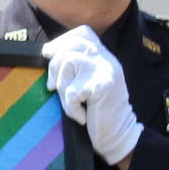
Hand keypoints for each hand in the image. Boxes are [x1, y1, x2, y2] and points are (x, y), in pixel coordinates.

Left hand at [41, 28, 142, 166]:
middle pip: (71, 46)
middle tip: (54, 87)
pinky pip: (72, 91)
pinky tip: (81, 116)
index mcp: (104, 57)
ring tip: (71, 103)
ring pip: (68, 62)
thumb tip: (48, 53)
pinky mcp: (102, 88)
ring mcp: (106, 72)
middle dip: (54, 66)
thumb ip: (77, 67)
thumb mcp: (89, 84)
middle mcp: (107, 60)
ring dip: (62, 87)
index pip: (83, 34)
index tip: (50, 55)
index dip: (62, 41)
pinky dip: (70, 108)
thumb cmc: (99, 113)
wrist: (120, 135)